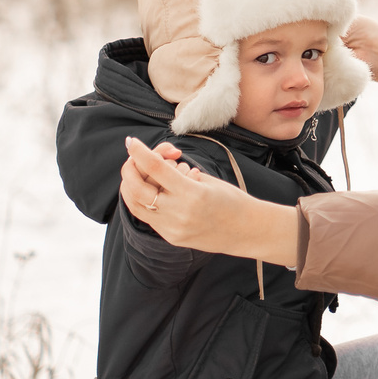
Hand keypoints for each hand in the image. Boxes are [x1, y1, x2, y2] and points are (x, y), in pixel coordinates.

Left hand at [119, 136, 303, 265]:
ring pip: (135, 205)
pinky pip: (147, 216)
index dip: (139, 152)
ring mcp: (173, 228)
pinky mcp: (171, 237)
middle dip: (130, 169)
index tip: (131, 141)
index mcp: (193, 194)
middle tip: (134, 157)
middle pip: (137, 188)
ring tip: (146, 174)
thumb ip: (178, 174)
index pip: (155, 168)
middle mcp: (179, 213)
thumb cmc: (232, 200)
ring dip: (132, 185)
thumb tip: (155, 164)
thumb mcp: (208, 180)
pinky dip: (145, 200)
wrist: (248, 231)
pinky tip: (158, 191)